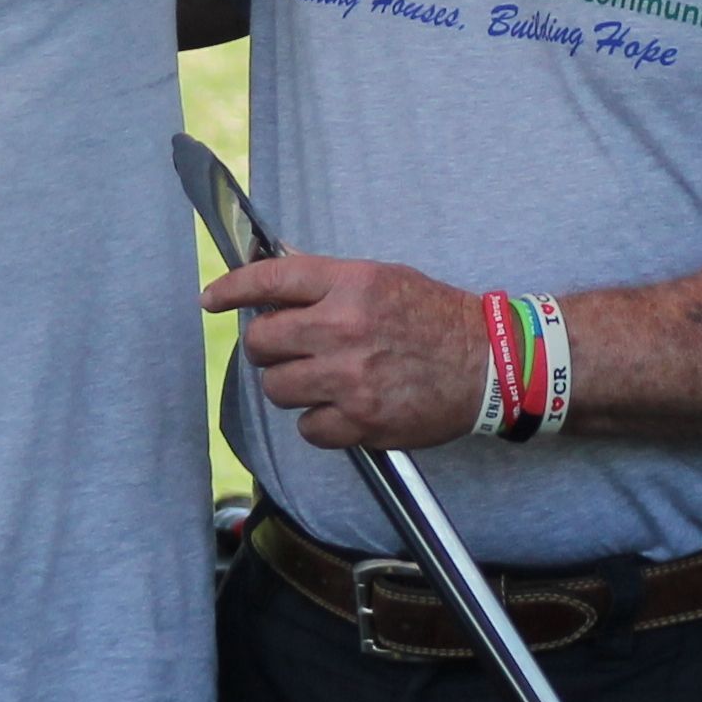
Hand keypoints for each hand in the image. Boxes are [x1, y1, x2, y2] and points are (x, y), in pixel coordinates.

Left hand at [208, 254, 489, 449]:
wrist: (488, 363)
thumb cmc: (436, 317)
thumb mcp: (382, 278)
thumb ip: (328, 280)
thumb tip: (276, 274)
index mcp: (350, 284)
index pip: (271, 279)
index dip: (232, 289)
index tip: (212, 299)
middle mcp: (345, 327)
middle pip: (263, 341)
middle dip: (267, 347)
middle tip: (286, 349)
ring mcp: (351, 377)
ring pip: (277, 388)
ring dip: (292, 386)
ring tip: (322, 380)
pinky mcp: (362, 420)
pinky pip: (308, 427)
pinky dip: (319, 422)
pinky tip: (342, 408)